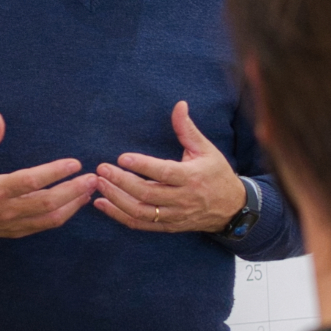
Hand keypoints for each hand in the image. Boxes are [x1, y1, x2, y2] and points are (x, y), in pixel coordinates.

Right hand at [0, 111, 95, 240]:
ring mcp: (13, 224)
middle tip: (92, 178)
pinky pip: (45, 226)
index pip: (30, 182)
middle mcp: (6, 210)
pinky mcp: (17, 231)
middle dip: (73, 191)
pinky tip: (75, 203)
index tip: (74, 163)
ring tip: (89, 190)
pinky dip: (64, 215)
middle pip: (47, 203)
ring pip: (50, 218)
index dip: (54, 173)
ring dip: (73, 205)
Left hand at [96, 101, 243, 234]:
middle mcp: (182, 199)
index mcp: (191, 177)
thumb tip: (179, 105)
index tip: (122, 157)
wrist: (232, 208)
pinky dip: (119, 216)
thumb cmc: (216, 174)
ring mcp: (174, 215)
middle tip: (102, 169)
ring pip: (141, 212)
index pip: (164, 172)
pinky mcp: (168, 226)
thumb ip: (187, 129)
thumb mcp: (205, 149)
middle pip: (147, 193)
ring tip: (99, 185)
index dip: (143, 166)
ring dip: (116, 200)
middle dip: (121, 182)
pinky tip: (102, 204)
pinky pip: (140, 224)